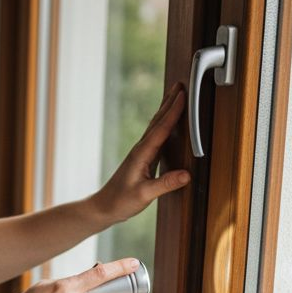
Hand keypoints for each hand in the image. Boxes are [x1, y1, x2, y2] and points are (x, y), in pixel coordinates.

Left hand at [90, 82, 190, 224]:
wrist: (104, 207)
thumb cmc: (120, 202)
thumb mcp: (144, 195)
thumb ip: (165, 184)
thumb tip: (187, 175)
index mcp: (142, 154)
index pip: (161, 128)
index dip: (173, 111)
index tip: (183, 95)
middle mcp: (141, 150)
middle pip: (158, 121)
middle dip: (170, 102)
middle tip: (181, 85)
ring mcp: (141, 153)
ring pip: (156, 126)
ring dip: (167, 111)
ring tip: (176, 97)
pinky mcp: (143, 159)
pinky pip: (157, 137)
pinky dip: (164, 125)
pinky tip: (168, 124)